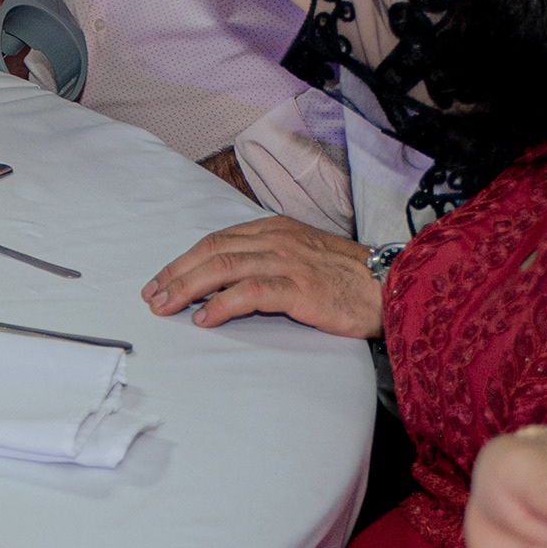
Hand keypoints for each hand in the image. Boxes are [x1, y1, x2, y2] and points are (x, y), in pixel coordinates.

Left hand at [142, 214, 384, 336]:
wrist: (394, 286)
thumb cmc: (349, 278)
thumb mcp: (303, 257)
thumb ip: (268, 260)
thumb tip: (227, 282)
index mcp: (274, 228)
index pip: (216, 241)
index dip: (184, 261)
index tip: (160, 280)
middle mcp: (276, 239)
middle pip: (211, 251)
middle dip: (175, 274)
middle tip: (151, 297)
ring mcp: (288, 261)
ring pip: (223, 267)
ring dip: (187, 288)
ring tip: (165, 307)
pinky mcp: (300, 287)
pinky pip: (251, 292)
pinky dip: (222, 304)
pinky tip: (204, 318)